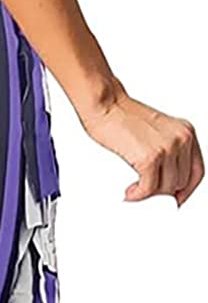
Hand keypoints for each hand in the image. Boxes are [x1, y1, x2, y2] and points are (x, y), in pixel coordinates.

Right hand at [78, 85, 204, 206]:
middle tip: (146, 190)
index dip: (187, 190)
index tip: (176, 199)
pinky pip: (148, 188)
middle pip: (180, 183)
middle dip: (162, 191)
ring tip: (135, 188)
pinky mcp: (150, 157)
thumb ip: (169, 152)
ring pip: (165, 188)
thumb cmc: (123, 116)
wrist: (105, 104)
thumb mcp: (158, 132)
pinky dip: (138, 195)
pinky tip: (130, 192)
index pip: (197, 171)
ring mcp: (167, 148)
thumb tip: (167, 182)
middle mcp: (181, 139)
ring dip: (148, 193)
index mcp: (186, 132)